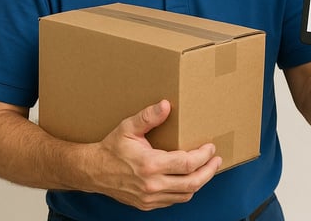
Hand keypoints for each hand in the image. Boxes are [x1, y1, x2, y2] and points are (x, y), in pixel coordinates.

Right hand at [87, 100, 221, 210]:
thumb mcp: (129, 127)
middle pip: (192, 183)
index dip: (203, 156)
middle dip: (209, 171)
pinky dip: (185, 190)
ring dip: (199, 182)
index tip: (211, 147)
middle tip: (217, 160)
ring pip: (185, 195)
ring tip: (207, 168)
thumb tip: (166, 105)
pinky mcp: (147, 204)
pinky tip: (189, 178)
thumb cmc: (112, 147)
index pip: (187, 164)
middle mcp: (152, 185)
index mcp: (150, 165)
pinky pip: (174, 200)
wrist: (93, 171)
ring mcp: (150, 198)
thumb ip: (149, 116)